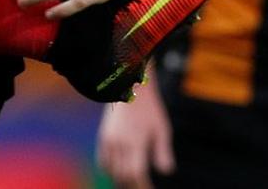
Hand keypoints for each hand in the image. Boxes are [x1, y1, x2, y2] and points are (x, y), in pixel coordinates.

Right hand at [96, 74, 173, 188]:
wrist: (128, 89)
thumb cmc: (149, 109)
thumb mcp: (162, 129)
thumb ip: (163, 152)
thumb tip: (165, 172)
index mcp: (135, 142)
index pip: (136, 173)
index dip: (142, 185)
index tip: (149, 188)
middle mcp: (119, 143)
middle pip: (122, 175)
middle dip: (132, 184)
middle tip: (142, 186)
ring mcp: (108, 140)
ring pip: (111, 170)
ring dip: (121, 179)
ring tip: (131, 182)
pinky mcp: (103, 137)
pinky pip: (102, 160)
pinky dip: (109, 170)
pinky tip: (118, 172)